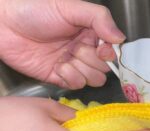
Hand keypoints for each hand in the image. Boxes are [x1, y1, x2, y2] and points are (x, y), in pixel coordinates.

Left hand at [0, 0, 124, 88]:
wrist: (4, 23)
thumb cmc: (34, 9)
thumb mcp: (71, 7)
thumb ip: (100, 18)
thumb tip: (120, 38)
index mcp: (90, 33)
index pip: (111, 52)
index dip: (108, 54)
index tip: (101, 50)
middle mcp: (84, 50)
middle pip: (104, 69)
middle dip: (91, 61)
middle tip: (74, 48)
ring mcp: (73, 65)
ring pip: (93, 79)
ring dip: (81, 70)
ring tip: (65, 58)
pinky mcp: (60, 77)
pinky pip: (76, 85)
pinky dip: (69, 78)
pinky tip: (57, 67)